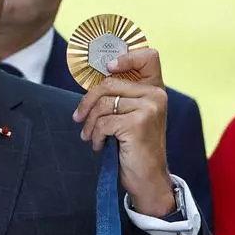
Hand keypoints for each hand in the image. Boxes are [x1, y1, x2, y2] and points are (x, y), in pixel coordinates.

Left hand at [72, 48, 175, 216]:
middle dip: (88, 102)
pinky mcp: (138, 123)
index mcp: (156, 89)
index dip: (126, 55)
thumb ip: (121, 96)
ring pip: (103, 103)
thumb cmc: (135, 147)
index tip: (107, 68)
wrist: (148, 178)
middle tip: (79, 118)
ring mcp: (149, 108)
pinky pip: (103, 122)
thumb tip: (92, 81)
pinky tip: (100, 146)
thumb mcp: (131, 116)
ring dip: (90, 123)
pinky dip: (96, 136)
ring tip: (90, 136)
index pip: (148, 56)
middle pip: (109, 82)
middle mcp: (156, 95)